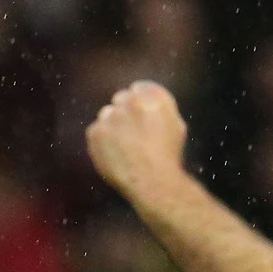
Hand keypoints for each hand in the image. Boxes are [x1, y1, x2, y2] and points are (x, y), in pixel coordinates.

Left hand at [86, 81, 189, 201]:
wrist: (153, 182)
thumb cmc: (168, 158)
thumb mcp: (176, 126)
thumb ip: (160, 108)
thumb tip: (148, 102)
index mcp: (153, 96)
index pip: (138, 89)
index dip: (139, 105)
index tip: (139, 118)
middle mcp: (131, 101)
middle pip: (121, 100)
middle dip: (124, 114)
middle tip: (132, 136)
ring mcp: (111, 116)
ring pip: (107, 115)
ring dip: (113, 127)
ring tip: (125, 150)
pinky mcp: (96, 131)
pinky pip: (96, 132)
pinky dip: (102, 143)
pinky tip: (115, 156)